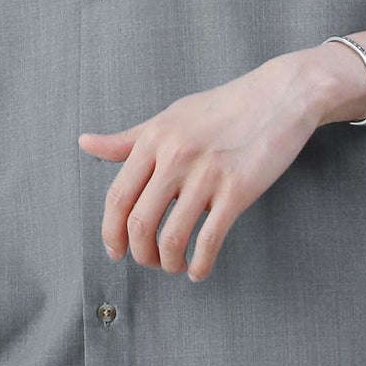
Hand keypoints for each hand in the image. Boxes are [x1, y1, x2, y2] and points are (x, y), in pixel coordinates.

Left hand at [76, 53, 319, 282]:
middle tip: (148, 260)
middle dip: (139, 253)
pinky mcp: (238, 190)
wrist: (279, 95)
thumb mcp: (170, 117)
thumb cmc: (222, 108)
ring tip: (173, 265)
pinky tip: (198, 270)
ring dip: (168, 262)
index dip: (110, 232)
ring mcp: (207, 174)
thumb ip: (129, 139)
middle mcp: (175, 156)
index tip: (115, 250)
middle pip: (139, 222)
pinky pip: (209, 240)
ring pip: (172, 237)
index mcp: (154, 139)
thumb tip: (86, 143)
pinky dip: (200, 265)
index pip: (118, 196)